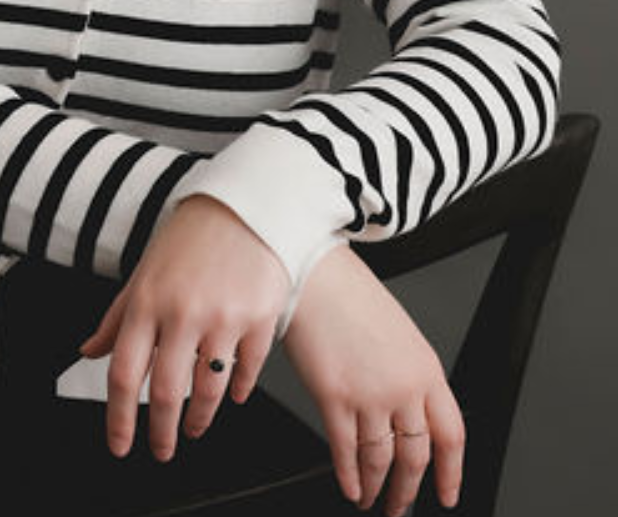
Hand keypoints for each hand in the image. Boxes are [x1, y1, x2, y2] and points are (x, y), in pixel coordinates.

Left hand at [79, 194, 289, 461]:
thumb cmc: (190, 236)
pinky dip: (238, 390)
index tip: (120, 445)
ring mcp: (223, 316)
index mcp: (147, 301)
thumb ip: (117, 316)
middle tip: (161, 450)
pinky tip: (232, 395)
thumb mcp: (145, 271)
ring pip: (208, 389)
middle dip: (161, 433)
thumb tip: (88, 350)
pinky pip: (247, 371)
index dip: (118, 418)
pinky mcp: (259, 318)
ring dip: (200, 418)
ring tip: (195, 427)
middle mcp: (182, 312)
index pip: (123, 372)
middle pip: (165, 392)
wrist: (246, 203)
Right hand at [284, 244, 464, 515]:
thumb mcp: (398, 333)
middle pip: (416, 456)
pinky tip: (349, 486)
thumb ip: (407, 373)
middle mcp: (404, 388)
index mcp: (426, 368)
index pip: (452, 435)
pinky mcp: (334, 398)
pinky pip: (347, 451)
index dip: (451, 472)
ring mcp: (370, 396)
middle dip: (408, 490)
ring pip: (381, 460)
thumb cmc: (349, 294)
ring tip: (370, 499)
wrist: (315, 274)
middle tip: (400, 506)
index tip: (447, 494)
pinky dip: (349, 475)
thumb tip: (403, 411)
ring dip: (377, 487)